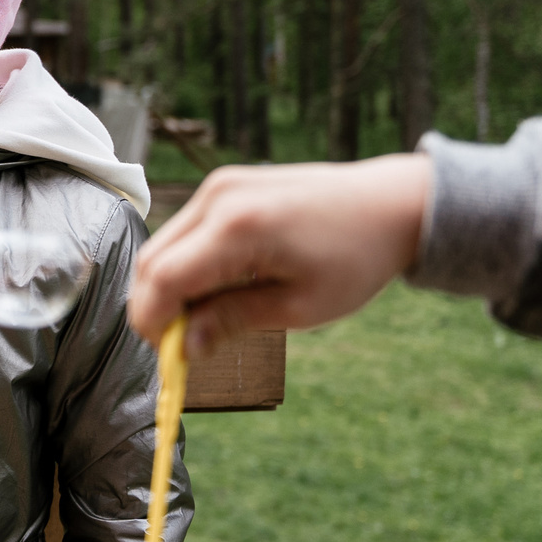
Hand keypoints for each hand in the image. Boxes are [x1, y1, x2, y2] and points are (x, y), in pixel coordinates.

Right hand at [128, 154, 431, 354]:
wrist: (391, 204)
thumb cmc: (356, 257)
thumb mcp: (300, 307)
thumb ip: (233, 321)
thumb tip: (185, 348)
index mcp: (238, 228)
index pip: (163, 278)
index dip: (154, 322)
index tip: (169, 355)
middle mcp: (218, 197)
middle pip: (151, 260)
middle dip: (155, 308)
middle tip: (181, 344)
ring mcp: (219, 186)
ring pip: (162, 246)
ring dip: (169, 287)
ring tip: (204, 318)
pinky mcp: (224, 186)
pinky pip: (184, 231)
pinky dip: (185, 265)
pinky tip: (215, 288)